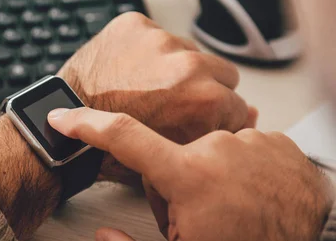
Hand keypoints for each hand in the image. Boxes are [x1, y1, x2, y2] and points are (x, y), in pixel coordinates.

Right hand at [48, 108, 332, 240]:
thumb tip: (101, 234)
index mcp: (188, 176)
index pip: (123, 136)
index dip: (86, 124)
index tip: (62, 115)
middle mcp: (220, 149)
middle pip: (174, 154)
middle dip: (176, 180)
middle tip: (194, 213)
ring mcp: (254, 142)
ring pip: (211, 151)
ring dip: (212, 175)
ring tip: (229, 207)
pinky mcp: (280, 142)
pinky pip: (244, 148)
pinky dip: (241, 168)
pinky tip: (250, 194)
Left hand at [57, 12, 255, 183]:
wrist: (63, 131)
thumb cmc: (114, 153)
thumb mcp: (175, 158)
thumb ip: (218, 137)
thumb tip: (254, 115)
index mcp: (207, 100)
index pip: (238, 105)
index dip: (217, 119)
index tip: (197, 122)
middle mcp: (189, 64)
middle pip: (221, 74)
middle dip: (203, 91)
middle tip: (173, 106)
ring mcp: (159, 40)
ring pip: (189, 52)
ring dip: (175, 68)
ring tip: (147, 89)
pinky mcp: (133, 25)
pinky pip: (156, 36)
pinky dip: (146, 53)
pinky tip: (129, 74)